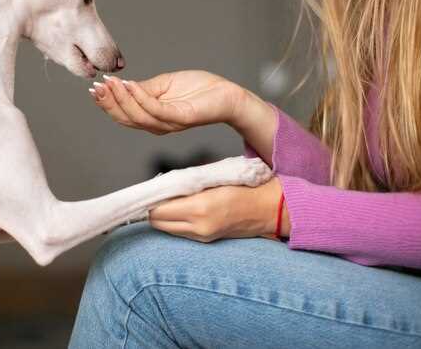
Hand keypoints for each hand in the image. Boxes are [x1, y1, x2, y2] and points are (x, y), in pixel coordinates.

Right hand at [88, 70, 245, 134]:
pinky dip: (140, 98)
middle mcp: (158, 125)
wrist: (226, 94)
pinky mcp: (180, 117)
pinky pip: (155, 110)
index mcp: (152, 118)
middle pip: (126, 119)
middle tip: (98, 87)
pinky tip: (130, 85)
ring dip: (121, 99)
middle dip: (109, 103)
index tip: (94, 87)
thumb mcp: (164, 85)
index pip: (124, 114)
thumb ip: (144, 89)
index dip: (107, 103)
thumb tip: (122, 86)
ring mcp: (169, 123)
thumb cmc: (198, 89)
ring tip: (111, 83)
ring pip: (138, 116)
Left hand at [149, 177, 288, 242]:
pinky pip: (181, 233)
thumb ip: (187, 185)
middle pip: (158, 223)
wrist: (269, 208)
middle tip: (159, 196)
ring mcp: (203, 236)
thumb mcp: (213, 180)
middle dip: (154, 210)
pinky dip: (176, 222)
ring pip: (167, 230)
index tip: (152, 191)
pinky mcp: (207, 241)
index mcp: (200, 208)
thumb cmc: (244, 186)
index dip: (151, 201)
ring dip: (165, 217)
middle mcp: (199, 226)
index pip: (158, 211)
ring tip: (172, 202)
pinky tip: (183, 211)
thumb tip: (163, 187)